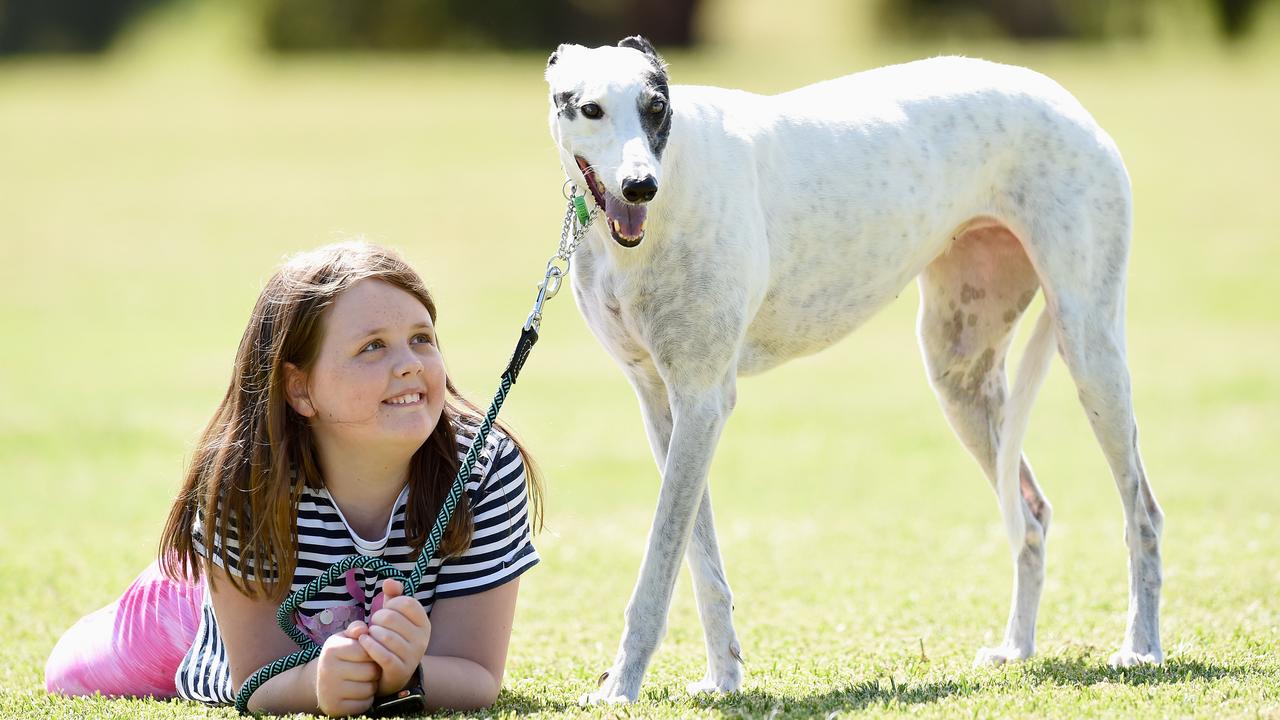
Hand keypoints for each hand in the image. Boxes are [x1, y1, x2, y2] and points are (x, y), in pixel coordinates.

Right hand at [314, 626, 379, 716]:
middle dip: (374, 670)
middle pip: (370, 671)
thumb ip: (357, 629)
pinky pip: (364, 704)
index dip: (373, 653)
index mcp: (331, 649)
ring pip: (369, 689)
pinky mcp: (334, 708)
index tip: (368, 655)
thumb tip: (363, 629)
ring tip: (363, 681)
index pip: (367, 651)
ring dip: (371, 686)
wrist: (323, 682)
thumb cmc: (341, 656)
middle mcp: (327, 670)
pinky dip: (366, 700)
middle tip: (367, 670)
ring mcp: (329, 691)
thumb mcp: (345, 638)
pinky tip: (358, 693)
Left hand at [359, 579, 431, 695]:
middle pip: (392, 618)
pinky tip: (363, 642)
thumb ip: (393, 597)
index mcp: (424, 623)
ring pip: (385, 636)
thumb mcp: (395, 616)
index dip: (391, 603)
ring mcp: (412, 656)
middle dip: (376, 619)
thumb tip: (389, 582)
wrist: (393, 674)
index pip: (407, 602)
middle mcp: (422, 639)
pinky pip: (381, 654)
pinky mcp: (399, 670)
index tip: (385, 611)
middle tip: (373, 625)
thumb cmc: (392, 638)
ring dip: (371, 633)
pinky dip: (368, 645)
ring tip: (369, 635)